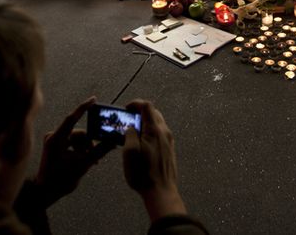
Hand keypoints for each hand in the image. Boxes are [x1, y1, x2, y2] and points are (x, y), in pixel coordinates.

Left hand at [34, 97, 114, 207]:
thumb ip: (99, 151)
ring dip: (86, 148)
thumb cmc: (61, 179)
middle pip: (78, 133)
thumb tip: (112, 142)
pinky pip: (71, 143)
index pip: (71, 118)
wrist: (45, 192)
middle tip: (98, 153)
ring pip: (76, 139)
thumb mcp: (83, 164)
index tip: (94, 99)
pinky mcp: (55, 147)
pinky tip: (86, 160)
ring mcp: (53, 141)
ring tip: (92, 162)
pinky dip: (80, 150)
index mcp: (56, 138)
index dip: (83, 108)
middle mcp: (53, 137)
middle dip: (89, 143)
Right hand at [123, 100, 186, 221]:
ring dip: (145, 123)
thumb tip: (131, 127)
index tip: (126, 109)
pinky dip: (149, 132)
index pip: (147, 106)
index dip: (135, 103)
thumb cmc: (143, 174)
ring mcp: (169, 141)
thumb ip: (130, 134)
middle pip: (153, 113)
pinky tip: (141, 143)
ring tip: (132, 132)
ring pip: (157, 123)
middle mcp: (164, 132)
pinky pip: (159, 134)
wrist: (161, 192)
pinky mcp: (169, 149)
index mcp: (154, 130)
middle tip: (127, 119)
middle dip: (140, 113)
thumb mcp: (129, 152)